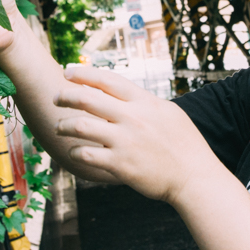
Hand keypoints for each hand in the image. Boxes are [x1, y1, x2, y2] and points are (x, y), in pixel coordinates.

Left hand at [52, 67, 219, 203]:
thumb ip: (145, 103)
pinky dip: (75, 152)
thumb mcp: (169, 113)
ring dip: (64, 125)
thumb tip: (126, 94)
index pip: (107, 80)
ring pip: (80, 126)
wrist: (194, 177)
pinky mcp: (120, 165)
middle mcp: (132, 118)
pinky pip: (86, 155)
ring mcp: (125, 141)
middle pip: (87, 99)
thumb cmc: (185, 145)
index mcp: (144, 102)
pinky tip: (74, 152)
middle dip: (65, 96)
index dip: (83, 74)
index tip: (67, 72)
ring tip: (59, 127)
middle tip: (55, 97)